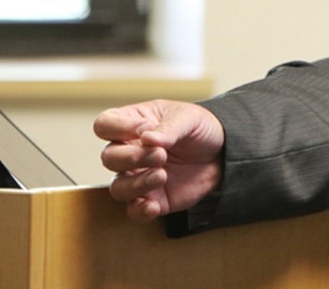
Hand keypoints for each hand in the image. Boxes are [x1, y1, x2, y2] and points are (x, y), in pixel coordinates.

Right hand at [94, 99, 225, 222]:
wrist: (223, 153)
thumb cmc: (200, 129)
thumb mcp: (189, 118)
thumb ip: (169, 128)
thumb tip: (148, 138)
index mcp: (132, 125)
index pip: (104, 125)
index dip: (118, 127)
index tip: (145, 127)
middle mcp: (129, 152)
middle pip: (109, 157)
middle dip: (131, 157)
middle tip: (160, 154)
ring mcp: (138, 177)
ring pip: (118, 186)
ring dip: (136, 183)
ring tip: (162, 175)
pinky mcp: (152, 198)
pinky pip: (134, 210)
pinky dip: (139, 211)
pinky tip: (153, 206)